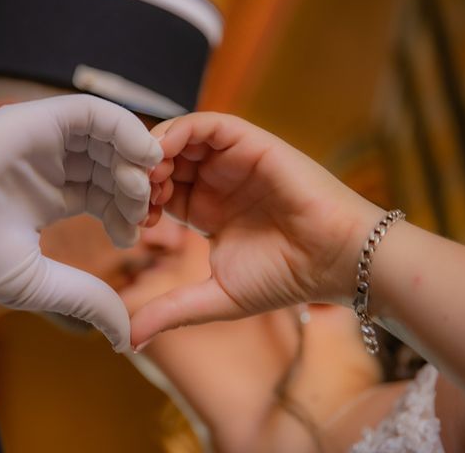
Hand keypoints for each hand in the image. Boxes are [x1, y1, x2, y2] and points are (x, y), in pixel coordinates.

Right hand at [0, 94, 161, 350]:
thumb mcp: (40, 282)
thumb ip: (87, 299)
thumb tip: (124, 338)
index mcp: (48, 196)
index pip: (103, 194)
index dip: (126, 212)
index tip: (133, 236)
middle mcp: (49, 165)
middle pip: (110, 165)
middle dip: (134, 189)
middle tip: (144, 214)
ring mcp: (44, 139)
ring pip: (107, 137)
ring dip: (133, 160)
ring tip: (143, 189)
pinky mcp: (37, 118)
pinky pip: (93, 112)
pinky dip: (124, 127)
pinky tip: (142, 155)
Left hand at [131, 112, 383, 347]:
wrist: (336, 260)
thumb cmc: (285, 279)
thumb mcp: (216, 297)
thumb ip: (171, 311)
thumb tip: (129, 341)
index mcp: (207, 210)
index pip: (160, 193)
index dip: (138, 203)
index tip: (129, 223)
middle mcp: (217, 181)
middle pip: (164, 163)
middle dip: (140, 175)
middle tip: (128, 193)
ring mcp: (232, 160)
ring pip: (180, 139)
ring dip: (154, 152)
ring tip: (142, 176)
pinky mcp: (250, 142)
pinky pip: (206, 124)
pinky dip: (178, 131)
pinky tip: (161, 154)